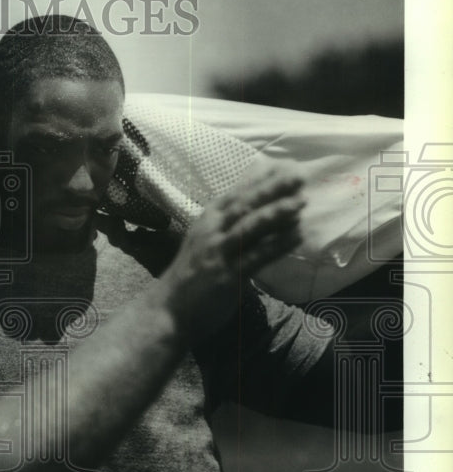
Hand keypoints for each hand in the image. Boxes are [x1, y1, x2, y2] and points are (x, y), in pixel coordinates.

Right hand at [159, 164, 304, 337]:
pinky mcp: (227, 275)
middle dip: (272, 188)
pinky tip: (297, 235)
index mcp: (207, 220)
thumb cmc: (191, 273)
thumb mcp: (204, 239)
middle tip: (298, 175)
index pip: (236, 193)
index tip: (285, 164)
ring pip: (250, 226)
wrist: (169, 308)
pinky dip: (278, 245)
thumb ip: (225, 222)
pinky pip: (257, 256)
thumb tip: (252, 203)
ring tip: (302, 200)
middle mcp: (211, 231)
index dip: (261, 178)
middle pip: (245, 204)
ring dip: (277, 212)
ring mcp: (218, 252)